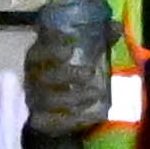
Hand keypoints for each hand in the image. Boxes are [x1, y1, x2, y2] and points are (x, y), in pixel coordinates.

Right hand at [20, 0, 120, 136]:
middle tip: (90, 72)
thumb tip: (117, 26)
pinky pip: (52, 122)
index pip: (38, 52)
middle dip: (67, 74)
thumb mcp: (82, 54)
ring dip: (73, 97)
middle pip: (43, 76)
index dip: (50, 49)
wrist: (55, 110)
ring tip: (95, 94)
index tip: (70, 48)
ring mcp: (34, 101)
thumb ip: (99, 39)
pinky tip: (88, 116)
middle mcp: (31, 80)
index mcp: (37, 60)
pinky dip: (71, 119)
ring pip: (48, 99)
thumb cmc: (68, 74)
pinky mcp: (40, 122)